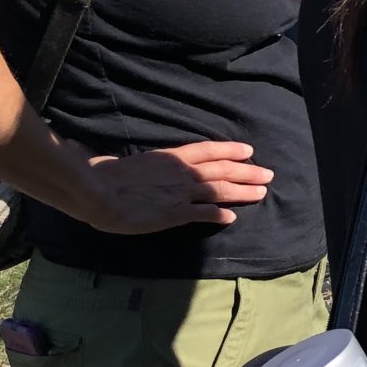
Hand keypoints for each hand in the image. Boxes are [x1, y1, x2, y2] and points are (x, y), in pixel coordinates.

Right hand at [65, 139, 273, 233]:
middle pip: (223, 169)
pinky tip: (232, 217)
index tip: (248, 150)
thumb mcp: (131, 160)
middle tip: (268, 174)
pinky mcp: (176, 213)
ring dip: (244, 191)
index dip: (230, 149)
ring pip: (220, 189)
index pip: (208, 149)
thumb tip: (129, 161)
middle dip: (248, 171)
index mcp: (170, 157)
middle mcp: (182, 172)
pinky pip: (204, 213)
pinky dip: (220, 214)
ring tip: (262, 193)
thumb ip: (140, 163)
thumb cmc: (104, 175)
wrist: (98, 193)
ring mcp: (181, 192)